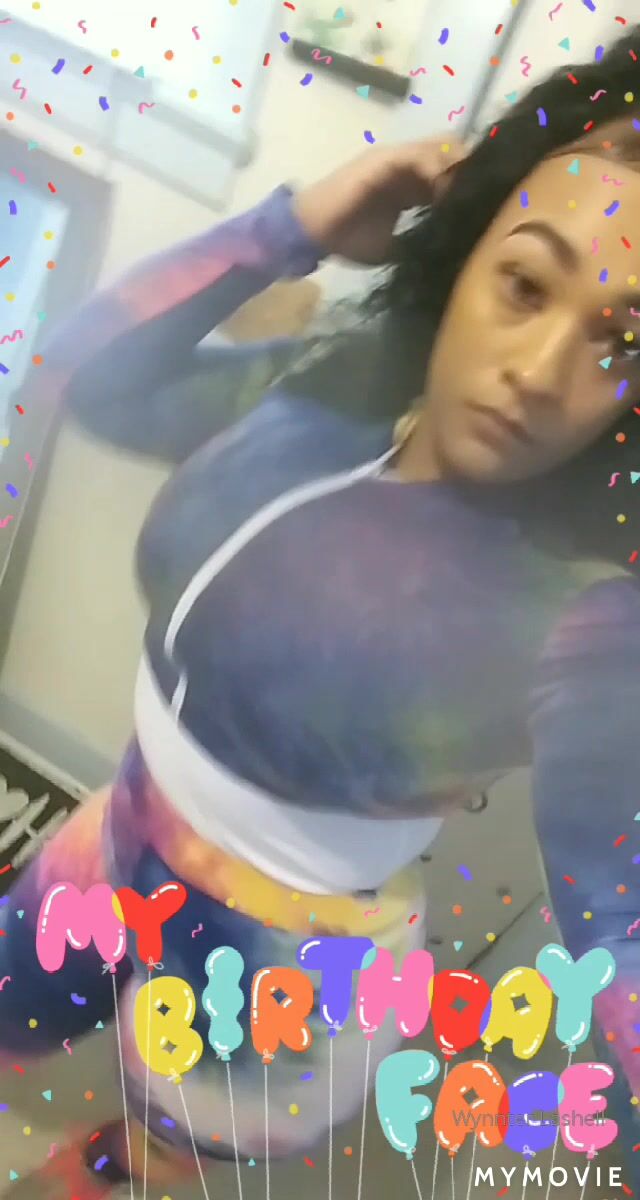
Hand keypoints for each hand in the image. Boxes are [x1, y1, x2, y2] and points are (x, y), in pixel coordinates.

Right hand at [292, 138, 467, 265]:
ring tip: (465, 194)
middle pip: (452, 154)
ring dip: (456, 168)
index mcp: (410, 186)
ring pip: (440, 147)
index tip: (484, 207)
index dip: (468, 187)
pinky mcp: (383, 158)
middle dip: (469, 172)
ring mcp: (395, 159)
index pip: (450, 175)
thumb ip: (417, 242)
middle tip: (481, 197)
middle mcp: (406, 167)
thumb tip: (446, 255)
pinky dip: (435, 168)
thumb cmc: (347, 239)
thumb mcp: (392, 248)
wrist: (312, 232)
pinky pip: (418, 155)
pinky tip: (443, 189)